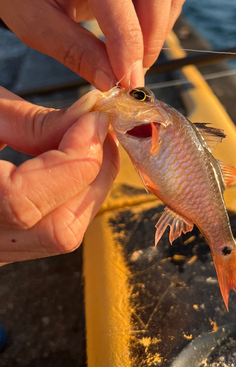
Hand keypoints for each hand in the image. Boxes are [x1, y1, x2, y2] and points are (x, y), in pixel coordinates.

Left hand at [0, 0, 187, 89]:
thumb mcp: (34, 24)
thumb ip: (74, 51)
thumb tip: (112, 80)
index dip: (124, 33)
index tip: (126, 76)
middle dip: (149, 33)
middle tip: (133, 74)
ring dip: (158, 28)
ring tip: (133, 57)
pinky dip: (162, 17)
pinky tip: (140, 36)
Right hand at [0, 88, 119, 263]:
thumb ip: (33, 124)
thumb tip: (90, 125)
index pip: (26, 205)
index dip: (71, 160)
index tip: (94, 118)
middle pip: (57, 232)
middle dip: (92, 174)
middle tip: (97, 128)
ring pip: (62, 235)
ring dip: (88, 184)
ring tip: (83, 140)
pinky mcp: (5, 247)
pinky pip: (52, 229)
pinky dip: (73, 194)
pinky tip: (68, 161)